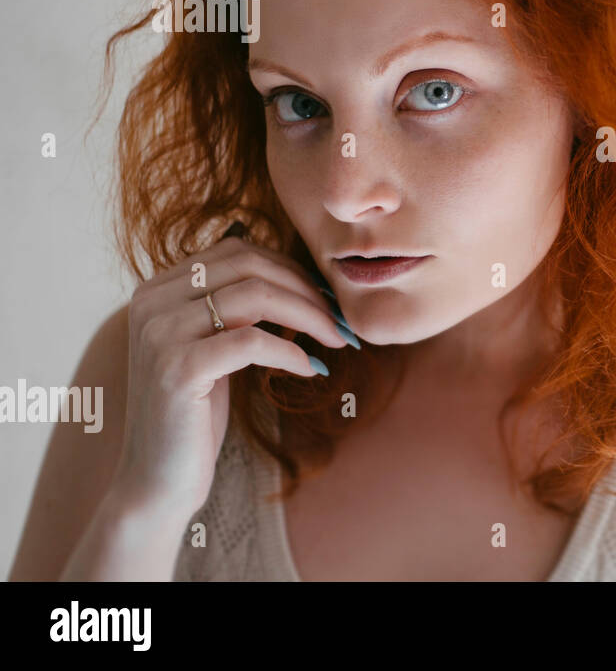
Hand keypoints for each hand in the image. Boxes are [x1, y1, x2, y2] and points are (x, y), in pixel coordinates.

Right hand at [110, 223, 348, 518]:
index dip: (291, 270)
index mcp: (159, 290)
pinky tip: (311, 369)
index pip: (238, 252)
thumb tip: (298, 274)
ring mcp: (160, 334)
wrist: (155, 483)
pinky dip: (291, 351)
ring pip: (255, 296)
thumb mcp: (213, 348)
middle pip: (249, 267)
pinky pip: (251, 342)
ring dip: (310, 316)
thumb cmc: (195, 414)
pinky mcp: (177, 369)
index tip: (328, 297)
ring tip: (338, 339)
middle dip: (307, 289)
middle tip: (343, 319)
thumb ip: (235, 307)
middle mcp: (151, 302)